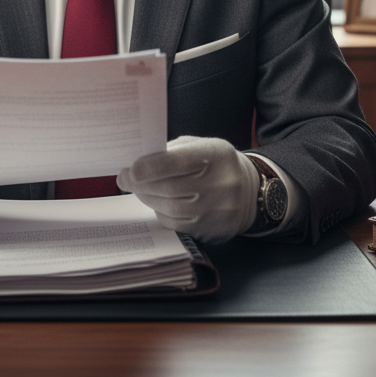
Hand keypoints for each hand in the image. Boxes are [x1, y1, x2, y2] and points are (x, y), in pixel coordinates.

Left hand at [116, 136, 258, 244]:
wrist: (251, 190)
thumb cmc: (216, 163)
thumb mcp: (201, 146)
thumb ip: (173, 151)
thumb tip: (139, 162)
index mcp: (215, 155)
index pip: (176, 162)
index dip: (149, 168)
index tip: (129, 170)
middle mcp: (219, 184)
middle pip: (169, 189)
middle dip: (141, 185)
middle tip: (125, 179)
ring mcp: (218, 210)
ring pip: (170, 209)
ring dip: (148, 199)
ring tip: (139, 189)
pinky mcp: (214, 230)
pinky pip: (177, 225)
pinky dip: (162, 213)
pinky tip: (158, 203)